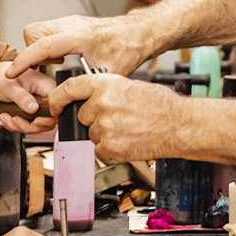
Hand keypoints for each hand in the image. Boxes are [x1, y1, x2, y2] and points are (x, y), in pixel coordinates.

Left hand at [0, 61, 56, 134]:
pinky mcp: (34, 112)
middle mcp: (46, 97)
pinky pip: (30, 125)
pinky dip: (16, 126)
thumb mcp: (11, 87)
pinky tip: (7, 119)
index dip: (45, 120)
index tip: (32, 121)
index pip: (55, 109)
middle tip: (14, 120)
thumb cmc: (4, 78)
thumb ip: (22, 98)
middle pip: (48, 122)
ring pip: (38, 126)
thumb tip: (34, 108)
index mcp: (47, 87)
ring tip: (5, 118)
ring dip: (19, 126)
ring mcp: (41, 106)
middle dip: (28, 126)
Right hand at [7, 15, 150, 80]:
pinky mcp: (71, 24)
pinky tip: (62, 57)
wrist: (139, 32)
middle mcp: (71, 25)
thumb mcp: (108, 72)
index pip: (42, 46)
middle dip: (32, 52)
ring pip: (39, 30)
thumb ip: (87, 86)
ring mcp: (70, 22)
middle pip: (33, 33)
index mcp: (78, 36)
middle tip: (46, 67)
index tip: (11, 73)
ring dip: (40, 48)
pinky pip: (48, 31)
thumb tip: (73, 101)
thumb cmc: (128, 47)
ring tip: (55, 63)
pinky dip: (48, 45)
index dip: (24, 61)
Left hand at [46, 73, 182, 163]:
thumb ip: (106, 91)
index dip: (58, 98)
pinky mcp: (109, 148)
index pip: (69, 88)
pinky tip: (127, 140)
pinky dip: (109, 149)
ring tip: (126, 129)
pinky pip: (99, 150)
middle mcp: (102, 104)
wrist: (179, 125)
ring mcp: (104, 127)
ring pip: (90, 134)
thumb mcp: (130, 86)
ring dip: (103, 134)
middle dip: (93, 119)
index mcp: (105, 85)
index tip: (55, 105)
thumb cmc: (161, 105)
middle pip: (81, 115)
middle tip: (116, 118)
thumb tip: (89, 99)